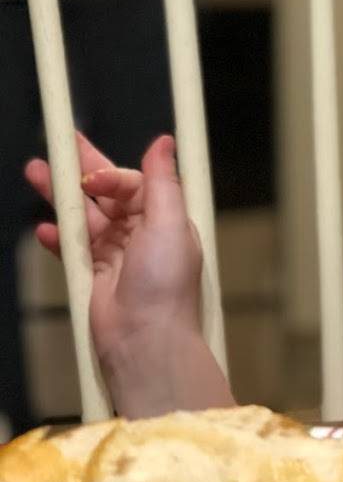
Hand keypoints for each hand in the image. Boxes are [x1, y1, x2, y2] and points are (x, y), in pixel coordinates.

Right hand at [25, 134, 233, 416]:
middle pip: (106, 194)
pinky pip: (72, 249)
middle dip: (79, 170)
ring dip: (61, 197)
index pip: (132, 183)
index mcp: (164, 220)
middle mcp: (142, 234)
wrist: (144, 340)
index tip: (88, 176)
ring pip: (85, 217)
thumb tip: (163, 141)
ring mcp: (117, 255)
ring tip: (34, 173)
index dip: (109, 174)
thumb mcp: (170, 224)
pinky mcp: (95, 276)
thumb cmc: (164, 284)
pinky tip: (44, 229)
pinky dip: (58, 238)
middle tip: (55, 146)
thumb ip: (162, 181)